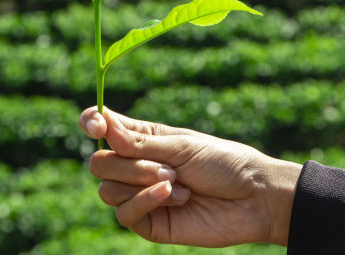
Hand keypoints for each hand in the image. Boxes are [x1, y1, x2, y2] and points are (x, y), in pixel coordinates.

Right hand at [79, 106, 301, 246]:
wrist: (253, 198)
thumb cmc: (223, 163)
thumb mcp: (181, 146)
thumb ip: (139, 143)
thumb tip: (103, 128)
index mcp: (144, 138)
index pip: (103, 128)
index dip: (92, 123)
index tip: (95, 126)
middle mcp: (137, 166)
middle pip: (99, 163)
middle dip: (130, 165)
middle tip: (168, 168)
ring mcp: (140, 195)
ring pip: (106, 189)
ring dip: (142, 183)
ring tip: (178, 183)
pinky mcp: (148, 222)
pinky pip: (124, 213)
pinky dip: (146, 201)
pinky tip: (176, 197)